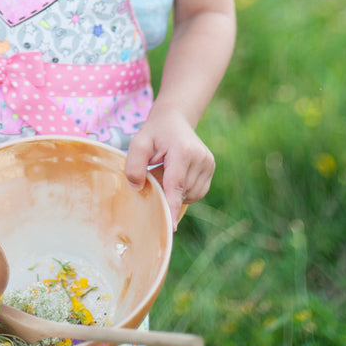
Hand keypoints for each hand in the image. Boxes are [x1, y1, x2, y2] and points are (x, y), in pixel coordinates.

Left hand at [125, 106, 215, 228]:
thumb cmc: (155, 132)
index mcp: (183, 150)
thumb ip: (134, 165)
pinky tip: (176, 176)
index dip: (172, 205)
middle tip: (155, 171)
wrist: (174, 119)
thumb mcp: (138, 142)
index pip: (176, 184)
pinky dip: (183, 190)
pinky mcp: (211, 168)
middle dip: (166, 191)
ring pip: (190, 194)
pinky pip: (196, 192)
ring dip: (175, 191)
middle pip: (181, 191)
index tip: (171, 226)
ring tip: (166, 170)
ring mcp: (209, 163)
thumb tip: (138, 188)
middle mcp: (201, 158)